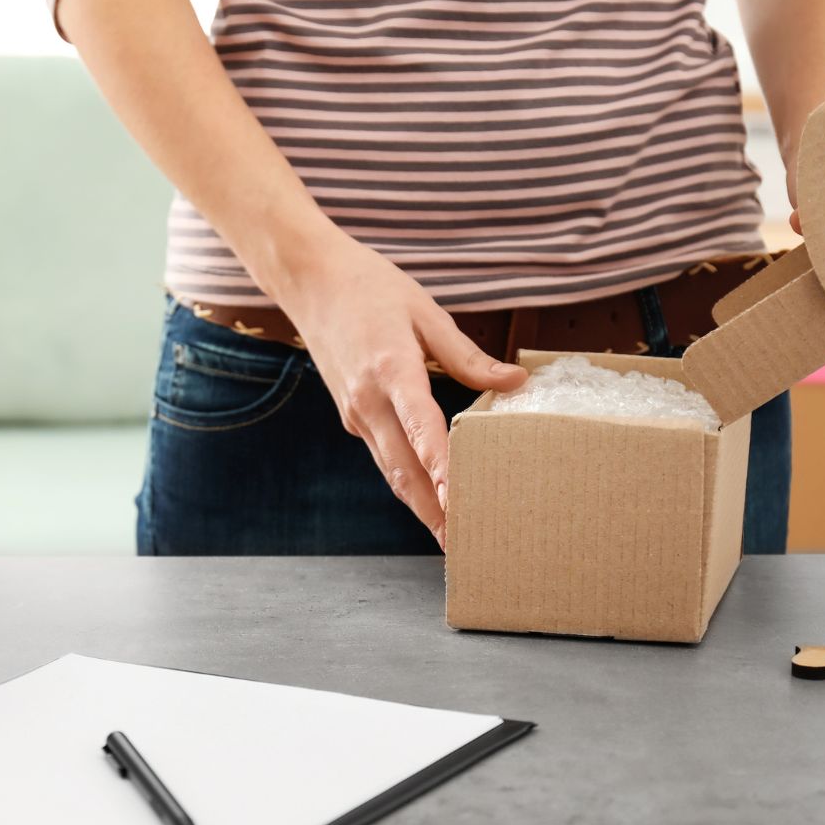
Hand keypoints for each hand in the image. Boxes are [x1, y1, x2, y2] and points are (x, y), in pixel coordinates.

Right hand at [273, 235, 527, 547]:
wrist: (309, 280)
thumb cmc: (370, 288)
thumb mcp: (425, 312)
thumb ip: (468, 356)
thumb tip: (515, 381)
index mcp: (390, 368)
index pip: (421, 426)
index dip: (442, 466)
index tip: (460, 499)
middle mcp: (368, 400)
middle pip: (404, 468)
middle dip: (434, 510)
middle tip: (463, 544)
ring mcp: (356, 413)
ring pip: (392, 471)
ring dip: (420, 506)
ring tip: (450, 537)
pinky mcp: (352, 416)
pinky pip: (384, 457)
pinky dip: (407, 483)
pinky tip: (431, 498)